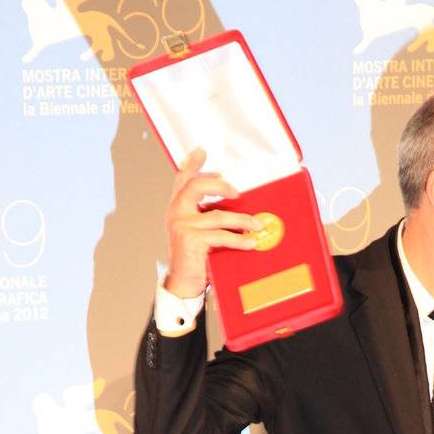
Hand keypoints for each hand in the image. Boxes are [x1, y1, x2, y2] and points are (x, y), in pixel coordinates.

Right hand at [163, 145, 262, 297]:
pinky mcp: (191, 240)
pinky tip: (250, 243)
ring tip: (257, 225)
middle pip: (196, 186)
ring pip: (218, 215)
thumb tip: (234, 202)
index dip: (191, 164)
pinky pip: (221, 236)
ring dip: (242, 220)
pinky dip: (239, 240)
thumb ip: (206, 214)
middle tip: (236, 193)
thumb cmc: (195, 256)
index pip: (182, 179)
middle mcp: (176, 212)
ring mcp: (182, 226)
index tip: (202, 151)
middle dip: (219, 185)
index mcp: (177, 207)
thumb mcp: (198, 230)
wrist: (184, 282)